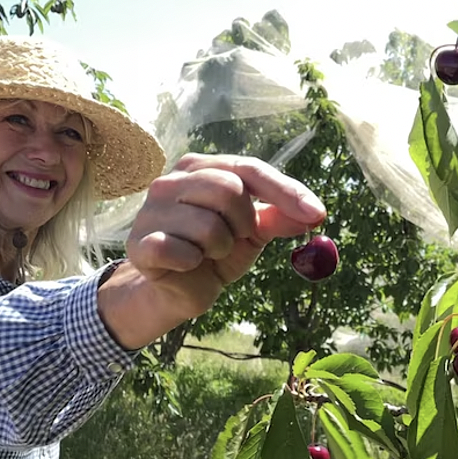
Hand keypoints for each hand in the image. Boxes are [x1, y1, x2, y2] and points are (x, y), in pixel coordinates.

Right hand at [124, 153, 326, 321]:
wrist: (178, 290)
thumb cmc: (215, 252)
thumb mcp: (253, 232)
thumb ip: (279, 217)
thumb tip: (314, 214)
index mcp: (201, 168)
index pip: (249, 169)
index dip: (286, 191)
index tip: (318, 215)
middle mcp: (171, 180)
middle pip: (228, 190)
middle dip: (243, 224)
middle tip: (234, 239)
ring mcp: (151, 210)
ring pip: (208, 226)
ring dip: (219, 249)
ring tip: (206, 253)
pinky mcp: (139, 243)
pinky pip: (181, 251)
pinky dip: (193, 263)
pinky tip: (186, 264)